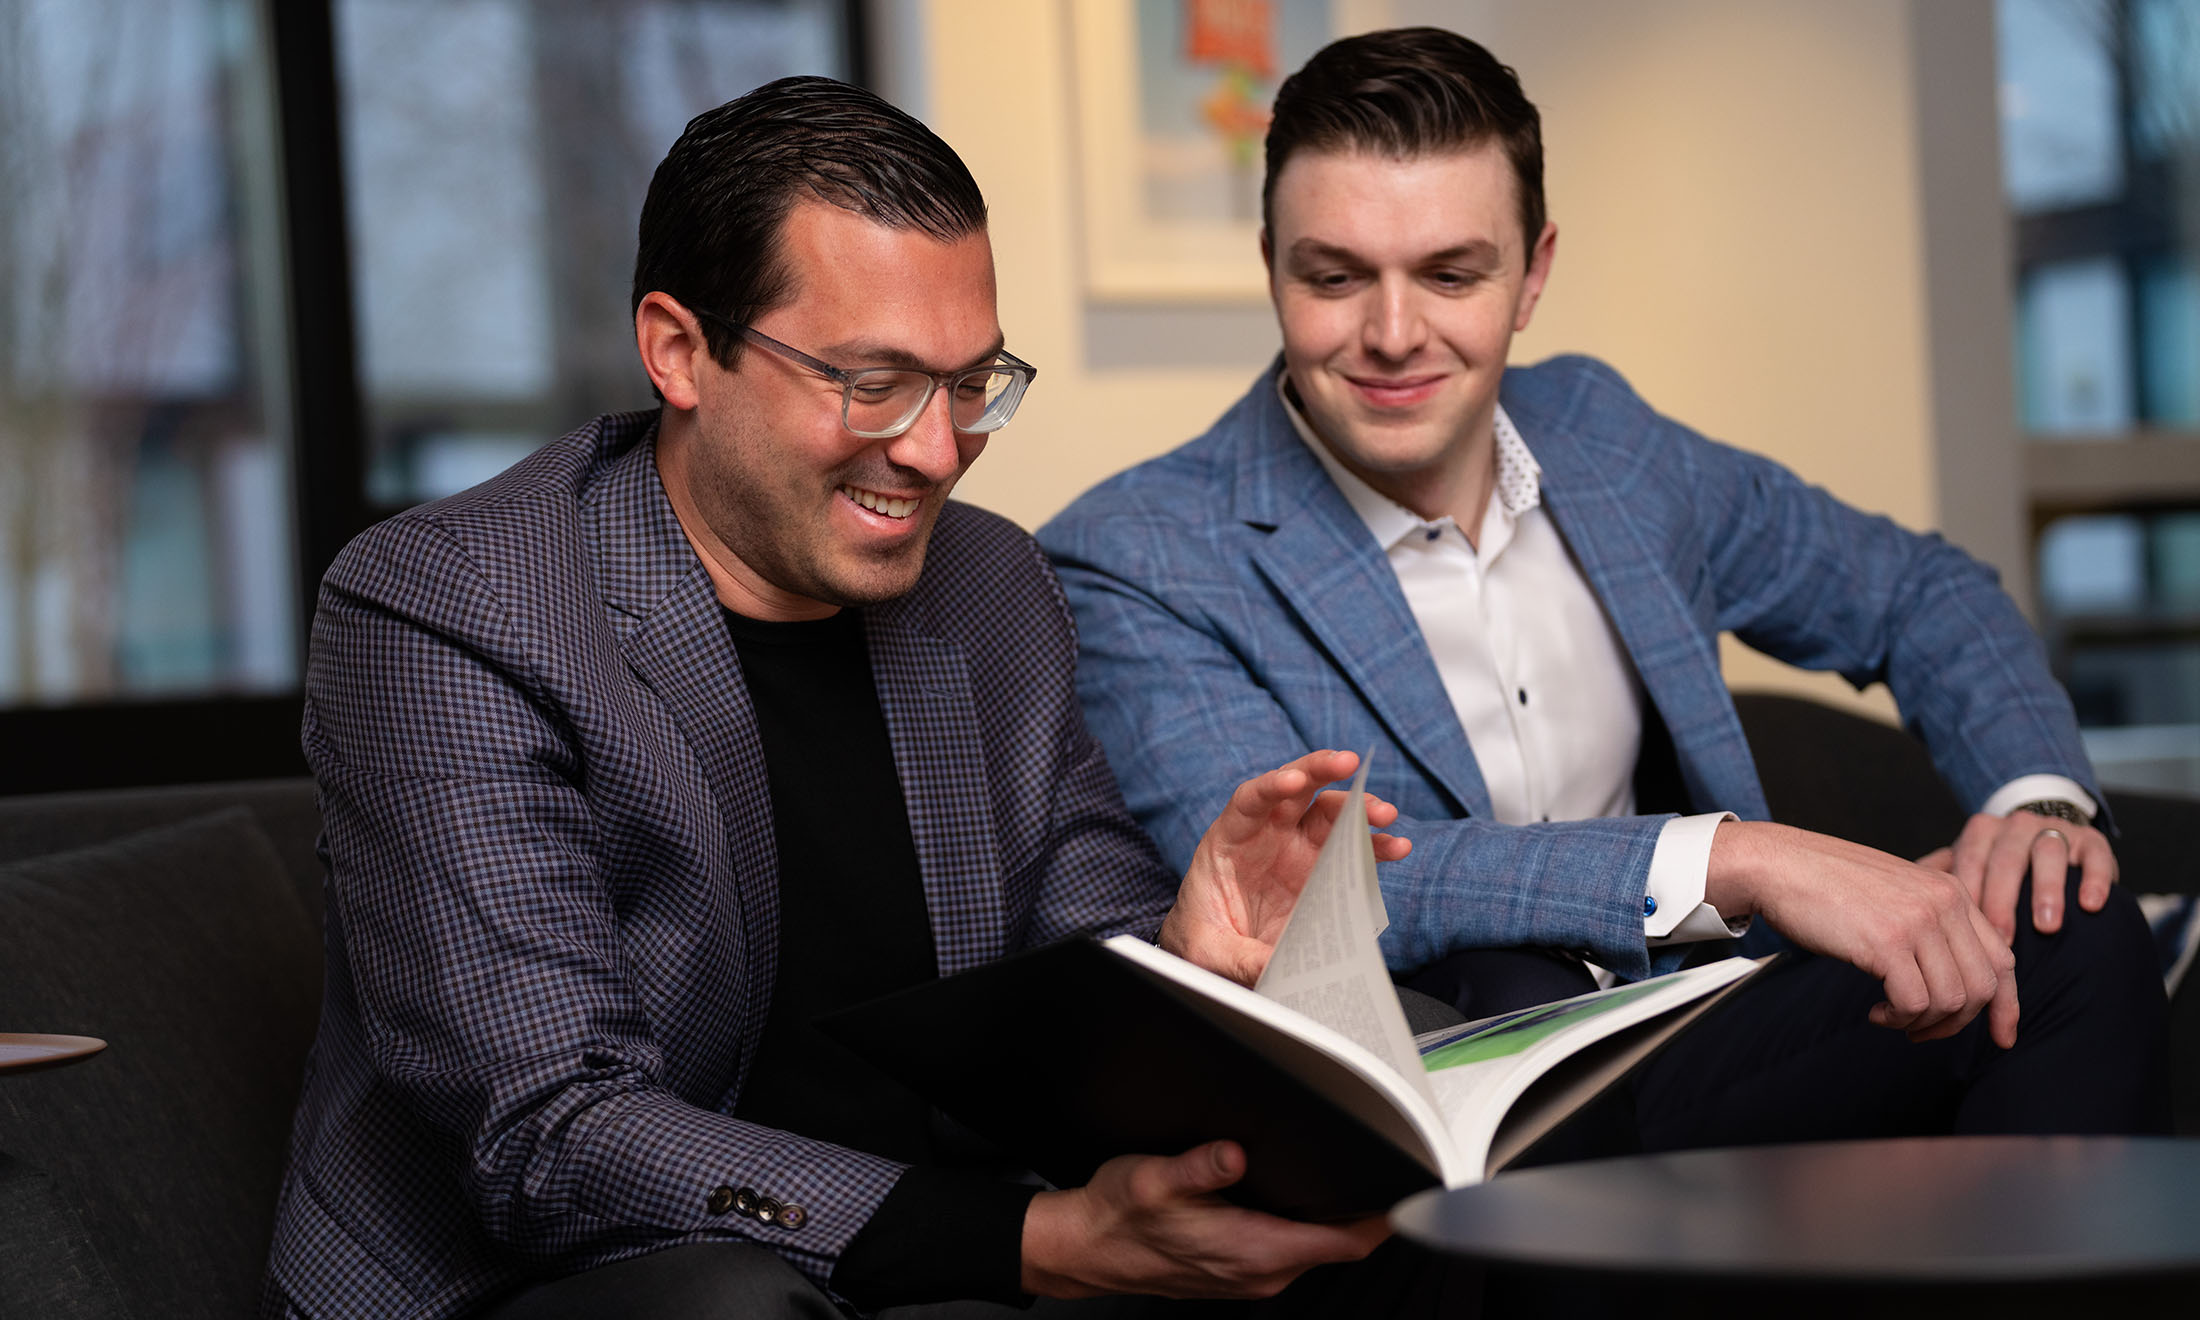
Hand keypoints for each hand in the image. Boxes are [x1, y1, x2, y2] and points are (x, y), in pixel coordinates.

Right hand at [1019, 1141, 1389, 1298]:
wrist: (1087, 1249)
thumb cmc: (1118, 1216)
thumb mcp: (1152, 1178)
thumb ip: (1199, 1166)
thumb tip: (1233, 1153)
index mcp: (1251, 1250)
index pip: (1343, 1242)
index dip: (1382, 1218)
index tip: (1410, 1187)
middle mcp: (1261, 1271)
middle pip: (1338, 1242)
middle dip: (1361, 1205)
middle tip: (1377, 1156)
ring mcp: (1252, 1275)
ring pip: (1315, 1245)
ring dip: (1331, 1213)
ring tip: (1339, 1168)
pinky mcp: (1240, 1269)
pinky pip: (1291, 1248)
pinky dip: (1303, 1223)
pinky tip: (1292, 1192)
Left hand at [1159, 750, 1410, 984]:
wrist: (1218, 949)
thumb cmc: (1203, 938)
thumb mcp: (1210, 952)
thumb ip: (1239, 957)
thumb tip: (1274, 968)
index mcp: (1229, 841)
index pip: (1250, 800)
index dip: (1271, 786)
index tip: (1293, 780)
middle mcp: (1267, 834)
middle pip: (1296, 789)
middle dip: (1322, 770)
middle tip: (1349, 762)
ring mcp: (1296, 849)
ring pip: (1330, 812)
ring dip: (1358, 806)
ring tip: (1385, 814)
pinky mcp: (1321, 869)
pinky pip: (1351, 849)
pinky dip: (1375, 845)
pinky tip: (1397, 846)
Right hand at [1707, 821, 2018, 1047]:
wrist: (1778, 864)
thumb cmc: (1826, 883)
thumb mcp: (1895, 893)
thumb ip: (1930, 921)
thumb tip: (1954, 974)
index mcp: (1950, 891)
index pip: (2002, 959)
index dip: (2007, 1005)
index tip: (2000, 1036)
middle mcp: (1943, 903)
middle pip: (1984, 987)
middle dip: (1957, 1023)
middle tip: (1922, 1031)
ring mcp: (1917, 921)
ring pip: (1952, 1000)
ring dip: (1923, 1023)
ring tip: (1892, 1017)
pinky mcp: (1887, 942)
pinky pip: (1915, 1003)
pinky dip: (1898, 1019)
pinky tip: (1876, 1011)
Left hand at [1916, 810, 2116, 941]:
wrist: (2043, 835)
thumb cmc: (1995, 866)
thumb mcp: (1966, 866)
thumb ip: (1937, 880)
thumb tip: (1900, 908)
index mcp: (1982, 831)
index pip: (1969, 858)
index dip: (1968, 893)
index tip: (1964, 931)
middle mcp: (2016, 825)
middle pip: (2006, 858)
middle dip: (2003, 899)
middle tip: (2003, 939)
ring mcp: (2055, 830)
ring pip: (2049, 852)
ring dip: (2046, 890)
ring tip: (2045, 926)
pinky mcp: (2093, 840)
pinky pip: (2095, 856)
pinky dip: (2093, 879)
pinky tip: (2090, 905)